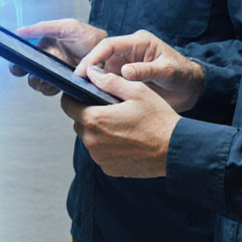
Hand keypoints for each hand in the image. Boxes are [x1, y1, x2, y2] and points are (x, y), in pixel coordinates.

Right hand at [8, 19, 107, 96]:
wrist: (109, 53)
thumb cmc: (88, 36)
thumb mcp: (65, 27)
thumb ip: (42, 28)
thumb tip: (19, 31)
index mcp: (44, 47)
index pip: (23, 59)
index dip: (17, 65)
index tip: (18, 66)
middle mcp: (48, 62)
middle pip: (29, 75)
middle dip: (32, 76)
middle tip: (40, 72)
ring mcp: (56, 75)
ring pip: (39, 85)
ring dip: (43, 83)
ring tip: (54, 75)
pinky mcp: (65, 85)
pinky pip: (51, 91)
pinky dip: (53, 89)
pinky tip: (61, 81)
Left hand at [61, 66, 180, 177]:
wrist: (174, 150)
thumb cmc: (158, 119)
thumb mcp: (136, 91)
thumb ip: (109, 81)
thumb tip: (90, 72)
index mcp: (95, 119)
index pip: (67, 105)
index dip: (73, 97)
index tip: (82, 94)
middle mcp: (92, 141)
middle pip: (78, 122)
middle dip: (88, 113)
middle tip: (109, 108)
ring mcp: (100, 157)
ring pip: (89, 138)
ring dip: (98, 131)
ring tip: (120, 124)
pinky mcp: (109, 169)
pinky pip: (100, 153)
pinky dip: (107, 146)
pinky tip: (125, 140)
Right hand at [75, 30, 204, 112]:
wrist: (192, 88)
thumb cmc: (183, 74)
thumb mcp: (167, 70)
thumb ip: (146, 70)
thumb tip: (125, 71)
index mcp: (138, 42)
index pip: (109, 45)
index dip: (94, 56)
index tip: (83, 69)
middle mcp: (129, 52)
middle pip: (102, 56)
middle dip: (89, 68)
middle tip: (77, 82)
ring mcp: (127, 65)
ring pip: (103, 70)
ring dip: (93, 79)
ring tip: (82, 90)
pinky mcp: (127, 78)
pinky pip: (110, 81)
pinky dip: (102, 88)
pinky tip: (95, 97)